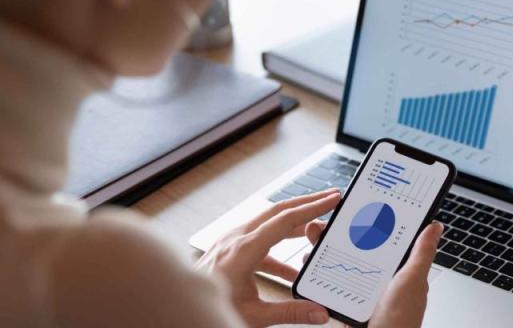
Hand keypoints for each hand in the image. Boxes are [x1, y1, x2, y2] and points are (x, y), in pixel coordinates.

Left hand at [196, 189, 340, 326]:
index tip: (333, 199)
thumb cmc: (212, 308)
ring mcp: (231, 241)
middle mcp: (236, 238)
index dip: (312, 208)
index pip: (285, 220)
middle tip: (332, 198)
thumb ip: (290, 313)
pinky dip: (279, 250)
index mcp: (243, 249)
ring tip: (316, 229)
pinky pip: (260, 241)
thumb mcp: (254, 315)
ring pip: (268, 223)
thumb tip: (320, 313)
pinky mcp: (229, 249)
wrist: (180, 308)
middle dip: (307, 203)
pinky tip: (293, 271)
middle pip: (278, 211)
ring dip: (294, 224)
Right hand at [303, 219, 443, 326]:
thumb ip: (421, 253)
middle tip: (325, 221)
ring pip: (342, 260)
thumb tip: (435, 226)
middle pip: (358, 245)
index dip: (372, 220)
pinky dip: (318, 271)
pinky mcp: (347, 301)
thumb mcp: (412, 282)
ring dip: (325, 247)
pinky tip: (310, 263)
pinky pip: (330, 282)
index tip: (357, 205)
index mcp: (400, 270)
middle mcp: (382, 277)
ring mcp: (363, 289)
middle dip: (340, 231)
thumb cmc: (400, 323)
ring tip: (314, 237)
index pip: (386, 237)